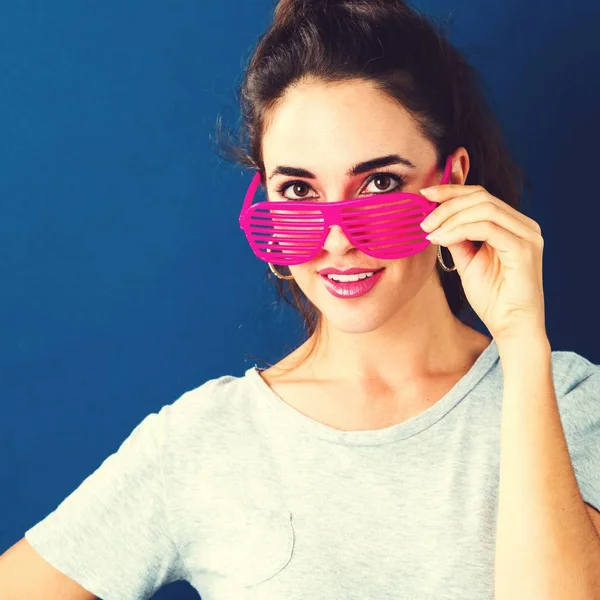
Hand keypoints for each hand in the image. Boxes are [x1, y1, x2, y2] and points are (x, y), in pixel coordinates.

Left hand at [419, 184, 545, 342]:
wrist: (510, 326)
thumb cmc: (492, 297)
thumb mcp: (468, 260)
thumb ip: (457, 237)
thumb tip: (436, 219)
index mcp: (513, 224)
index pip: (480, 195)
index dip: (451, 191)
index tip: (424, 194)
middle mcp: (524, 225)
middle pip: (481, 197)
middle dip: (446, 204)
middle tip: (423, 221)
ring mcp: (527, 235)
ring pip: (483, 208)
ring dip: (449, 218)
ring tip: (429, 232)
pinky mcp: (523, 249)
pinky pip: (486, 228)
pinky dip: (459, 230)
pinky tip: (441, 240)